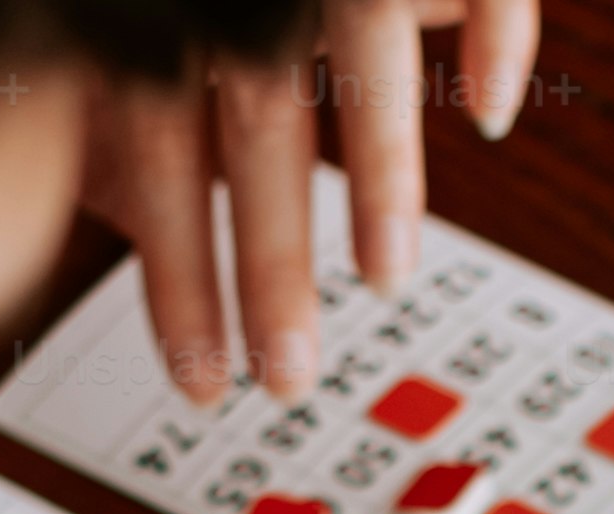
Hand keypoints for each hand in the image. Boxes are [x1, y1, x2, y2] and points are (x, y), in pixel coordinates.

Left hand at [78, 0, 547, 401]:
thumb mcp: (138, 19)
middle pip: (250, 125)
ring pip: (358, 54)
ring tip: (388, 280)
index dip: (175, 272)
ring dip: (379, 180)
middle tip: (287, 377)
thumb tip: (117, 196)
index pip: (154, 147)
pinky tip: (492, 116)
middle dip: (266, 267)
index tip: (197, 377)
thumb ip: (126, 81)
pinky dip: (496, 41)